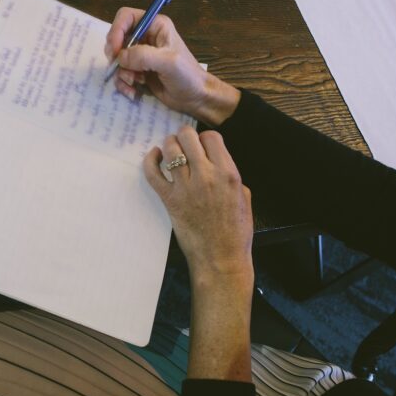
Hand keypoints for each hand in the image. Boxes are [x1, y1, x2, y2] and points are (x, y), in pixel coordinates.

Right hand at [104, 7, 240, 125]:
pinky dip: (123, 84)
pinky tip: (134, 92)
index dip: (116, 31)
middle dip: (117, 56)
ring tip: (136, 82)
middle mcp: (146, 37)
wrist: (195, 98)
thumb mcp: (168, 62)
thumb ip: (144, 56)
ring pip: (117, 59)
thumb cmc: (187, 76)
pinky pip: (120, 74)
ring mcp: (140, 55)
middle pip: (117, 38)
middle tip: (122, 69)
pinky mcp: (137, 71)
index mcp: (155, 26)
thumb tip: (120, 57)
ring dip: (122, 73)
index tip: (115, 51)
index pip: (126, 17)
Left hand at [144, 125, 253, 284]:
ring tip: (170, 149)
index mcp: (228, 173)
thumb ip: (231, 176)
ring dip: (169, 145)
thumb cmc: (236, 232)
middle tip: (184, 144)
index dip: (205, 138)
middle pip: (188, 137)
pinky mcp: (170, 199)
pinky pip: (153, 172)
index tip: (203, 146)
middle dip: (185, 136)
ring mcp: (186, 187)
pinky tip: (154, 156)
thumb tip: (217, 163)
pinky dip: (150, 160)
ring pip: (170, 149)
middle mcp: (207, 176)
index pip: (212, 137)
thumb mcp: (244, 197)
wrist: (221, 258)